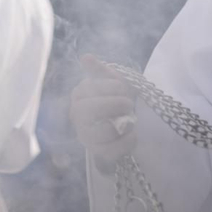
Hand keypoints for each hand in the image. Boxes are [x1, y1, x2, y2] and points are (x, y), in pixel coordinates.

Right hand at [69, 54, 136, 169]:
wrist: (124, 121)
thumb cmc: (116, 97)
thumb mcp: (111, 81)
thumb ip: (99, 70)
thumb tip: (86, 57)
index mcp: (78, 96)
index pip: (86, 90)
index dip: (108, 88)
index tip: (123, 88)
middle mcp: (77, 117)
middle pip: (87, 111)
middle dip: (112, 105)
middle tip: (128, 103)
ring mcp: (86, 136)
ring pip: (97, 134)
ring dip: (119, 125)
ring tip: (130, 120)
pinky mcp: (98, 153)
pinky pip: (109, 152)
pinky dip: (126, 142)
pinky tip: (133, 133)